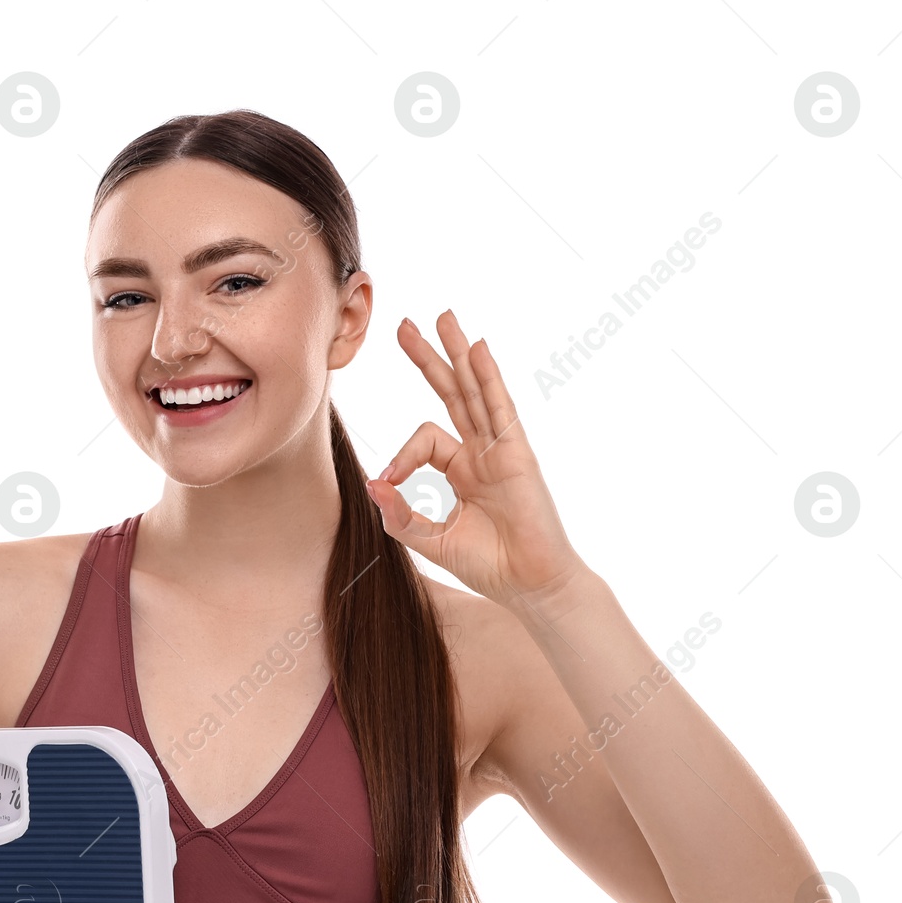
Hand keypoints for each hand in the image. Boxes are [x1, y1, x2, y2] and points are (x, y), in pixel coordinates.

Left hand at [368, 309, 588, 609]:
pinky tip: (476, 349)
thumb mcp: (430, 539)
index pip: (424, 439)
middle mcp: (481, 452)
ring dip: (457, 353)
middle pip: (451, 393)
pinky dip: (487, 377)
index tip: (387, 482)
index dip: (401, 456)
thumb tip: (372, 482)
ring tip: (443, 317)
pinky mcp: (517, 454)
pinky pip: (499, 408)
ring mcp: (500, 449)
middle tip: (404, 325)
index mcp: (460, 469)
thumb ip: (400, 513)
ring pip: (474, 390)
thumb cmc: (487, 564)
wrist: (529, 584)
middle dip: (428, 359)